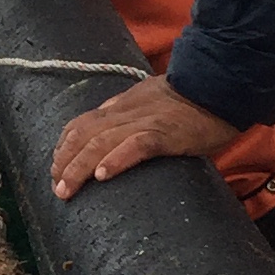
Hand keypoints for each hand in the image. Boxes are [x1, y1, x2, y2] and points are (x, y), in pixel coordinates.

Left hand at [49, 75, 239, 197]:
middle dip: (64, 163)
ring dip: (79, 167)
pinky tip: (103, 175)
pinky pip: (135, 146)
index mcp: (120, 105)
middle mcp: (124, 112)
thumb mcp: (148, 98)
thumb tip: (109, 127)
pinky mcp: (165, 133)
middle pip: (83, 135)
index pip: (80, 123)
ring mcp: (144, 122)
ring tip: (67, 190)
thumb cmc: (188, 97)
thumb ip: (127, 112)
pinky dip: (116, 160)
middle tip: (57, 189)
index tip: (56, 168)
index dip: (64, 147)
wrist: (218, 84)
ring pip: (101, 142)